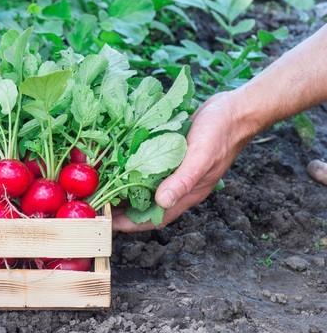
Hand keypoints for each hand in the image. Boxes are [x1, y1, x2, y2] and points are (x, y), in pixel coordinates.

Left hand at [112, 91, 256, 231]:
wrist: (235, 109)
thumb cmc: (221, 133)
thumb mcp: (201, 156)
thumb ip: (182, 180)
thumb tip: (162, 202)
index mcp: (187, 194)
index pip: (154, 218)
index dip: (131, 223)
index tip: (108, 223)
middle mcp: (178, 186)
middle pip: (145, 205)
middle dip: (122, 208)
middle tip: (97, 203)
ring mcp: (174, 171)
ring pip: (144, 187)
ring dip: (124, 188)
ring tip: (101, 186)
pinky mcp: (171, 156)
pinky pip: (148, 168)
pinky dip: (132, 169)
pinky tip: (116, 164)